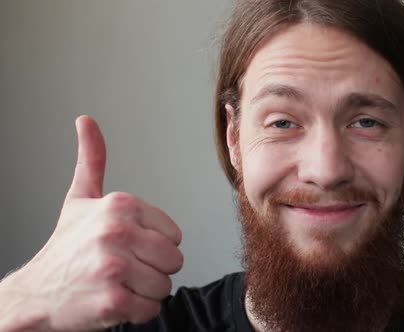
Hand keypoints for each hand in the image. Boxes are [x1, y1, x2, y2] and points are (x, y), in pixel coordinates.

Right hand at [11, 116, 183, 330]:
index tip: (129, 247)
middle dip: (153, 269)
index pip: (175, 235)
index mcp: (120, 205)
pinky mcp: (113, 300)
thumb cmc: (65, 247)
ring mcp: (114, 266)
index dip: (155, 246)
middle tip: (125, 268)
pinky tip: (114, 300)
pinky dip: (137, 311)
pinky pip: (151, 308)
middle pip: (174, 260)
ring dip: (145, 291)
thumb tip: (86, 121)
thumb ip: (92, 160)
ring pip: (165, 285)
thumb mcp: (80, 199)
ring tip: (118, 283)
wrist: (35, 293)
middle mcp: (117, 231)